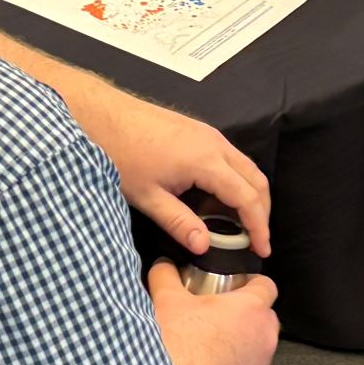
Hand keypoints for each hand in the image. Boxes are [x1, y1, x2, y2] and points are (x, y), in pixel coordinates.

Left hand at [84, 87, 270, 257]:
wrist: (101, 115)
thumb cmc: (120, 153)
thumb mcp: (147, 197)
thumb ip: (179, 223)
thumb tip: (203, 246)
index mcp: (206, 161)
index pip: (248, 197)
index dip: (259, 226)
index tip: (262, 249)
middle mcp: (215, 143)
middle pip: (256, 179)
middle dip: (261, 211)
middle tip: (255, 240)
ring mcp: (207, 133)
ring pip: (245, 166)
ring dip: (249, 195)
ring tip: (239, 225)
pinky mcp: (198, 130)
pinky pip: (230, 157)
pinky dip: (235, 180)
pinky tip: (218, 200)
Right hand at [148, 262, 281, 364]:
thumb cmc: (182, 347)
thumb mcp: (166, 300)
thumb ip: (166, 275)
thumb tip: (163, 265)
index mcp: (251, 308)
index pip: (266, 284)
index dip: (250, 282)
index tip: (232, 285)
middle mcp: (264, 335)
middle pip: (262, 315)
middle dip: (243, 313)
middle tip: (215, 312)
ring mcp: (262, 364)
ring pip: (256, 344)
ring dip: (239, 340)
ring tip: (209, 341)